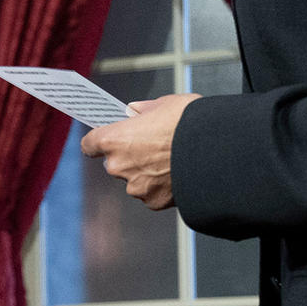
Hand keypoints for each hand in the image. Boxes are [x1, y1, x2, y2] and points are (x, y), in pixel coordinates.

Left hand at [79, 94, 199, 210]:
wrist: (216, 150)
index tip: (104, 140)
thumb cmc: (190, 123)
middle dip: (128, 156)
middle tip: (151, 147)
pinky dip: (160, 186)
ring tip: (169, 161)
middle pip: (113, 163)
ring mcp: (135, 187)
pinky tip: (176, 174)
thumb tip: (136, 111)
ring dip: (144, 172)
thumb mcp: (165, 104)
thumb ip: (143, 110)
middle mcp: (118, 166)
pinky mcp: (153, 201)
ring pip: (133, 179)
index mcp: (115, 139)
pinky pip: (151, 193)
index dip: (97, 142)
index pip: (90, 144)